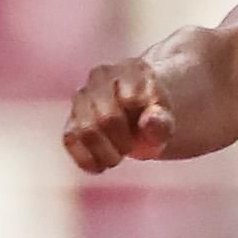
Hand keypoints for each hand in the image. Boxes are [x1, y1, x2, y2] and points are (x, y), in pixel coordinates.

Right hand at [60, 56, 176, 173]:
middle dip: (123, 142)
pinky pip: (70, 140)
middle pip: (106, 119)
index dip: (143, 124)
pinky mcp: (71, 119)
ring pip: (85, 130)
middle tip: (132, 147)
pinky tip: (101, 166)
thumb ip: (163, 122)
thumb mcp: (167, 121)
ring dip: (105, 153)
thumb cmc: (154, 116)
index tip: (152, 130)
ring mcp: (82, 97)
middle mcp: (101, 78)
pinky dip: (87, 160)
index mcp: (131, 71)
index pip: (131, 99)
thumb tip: (149, 121)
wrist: (138, 115)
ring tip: (118, 157)